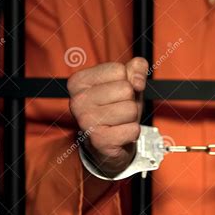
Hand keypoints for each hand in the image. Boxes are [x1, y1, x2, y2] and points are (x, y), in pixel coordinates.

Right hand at [67, 57, 147, 176]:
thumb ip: (135, 69)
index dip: (126, 82)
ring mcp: (86, 121)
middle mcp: (78, 101)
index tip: (116, 94)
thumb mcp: (127, 84)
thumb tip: (137, 81)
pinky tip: (120, 135)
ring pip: (131, 109)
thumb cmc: (116, 110)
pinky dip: (132, 133)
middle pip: (126, 89)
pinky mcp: (99, 140)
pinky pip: (133, 129)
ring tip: (119, 122)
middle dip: (130, 101)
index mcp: (79, 81)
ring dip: (132, 118)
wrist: (107, 145)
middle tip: (119, 111)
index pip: (119, 70)